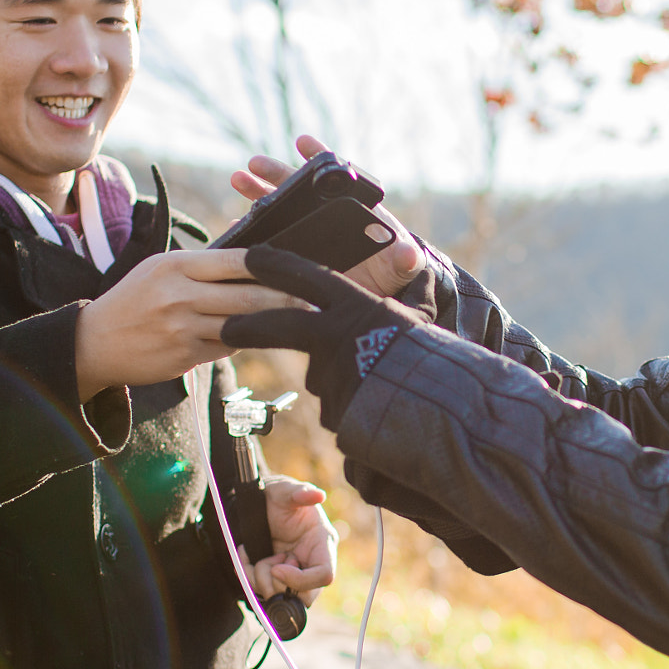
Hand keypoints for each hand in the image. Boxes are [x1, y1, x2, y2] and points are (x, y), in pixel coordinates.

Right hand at [73, 249, 300, 398]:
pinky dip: (244, 341)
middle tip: (316, 299)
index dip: (273, 264)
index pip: (237, 261)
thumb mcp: (159, 269)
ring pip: (242, 324)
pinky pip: (227, 347)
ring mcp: (183, 328)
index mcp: (176, 266)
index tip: (300, 266)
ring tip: (302, 319)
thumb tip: (251, 263)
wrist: (94, 341)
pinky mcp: (185, 356)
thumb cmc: (134, 299)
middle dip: (287, 298)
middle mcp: (180, 295)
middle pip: (248, 296)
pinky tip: (259, 336)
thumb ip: (201, 267)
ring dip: (273, 322)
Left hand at [220, 246, 429, 429]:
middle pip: (279, 324)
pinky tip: (372, 411)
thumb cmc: (433, 358)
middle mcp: (335, 335)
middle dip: (247, 326)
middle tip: (227, 329)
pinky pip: (336, 405)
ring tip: (369, 389)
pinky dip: (350, 407)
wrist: (441, 407)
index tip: (250, 257)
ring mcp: (330, 372)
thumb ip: (414, 289)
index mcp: (354, 305)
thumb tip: (418, 260)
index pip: (304, 276)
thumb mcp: (421, 317)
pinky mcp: (332, 407)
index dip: (274, 265)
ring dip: (337, 379)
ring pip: (319, 372)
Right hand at [229, 134, 424, 297]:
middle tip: (254, 164)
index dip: (319, 156)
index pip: (334, 177)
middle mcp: (324, 216)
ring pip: (279, 207)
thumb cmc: (392, 273)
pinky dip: (252, 231)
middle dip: (276, 173)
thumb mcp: (400, 267)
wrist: (377, 297)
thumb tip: (409, 252)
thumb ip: (405, 260)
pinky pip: (269, 239)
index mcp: (351, 209)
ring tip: (238, 180)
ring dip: (257, 193)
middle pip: (297, 188)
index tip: (302, 141)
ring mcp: (307, 234)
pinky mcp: (294, 254)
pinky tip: (236, 227)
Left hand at [252, 475, 335, 607]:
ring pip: (284, 598)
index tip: (276, 569)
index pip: (324, 575)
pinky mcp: (278, 579)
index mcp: (323, 544)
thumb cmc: (277, 496)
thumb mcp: (285, 491)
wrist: (258, 504)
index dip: (301, 580)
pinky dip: (250, 580)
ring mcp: (296, 573)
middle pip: (306, 596)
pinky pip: (265, 593)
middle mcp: (312, 562)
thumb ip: (300, 493)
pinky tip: (247, 559)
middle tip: (267, 563)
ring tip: (257, 557)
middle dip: (279, 585)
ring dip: (262, 581)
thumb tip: (317, 495)